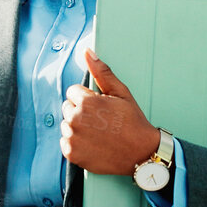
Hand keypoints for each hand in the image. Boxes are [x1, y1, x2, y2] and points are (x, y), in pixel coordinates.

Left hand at [60, 49, 159, 175]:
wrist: (141, 153)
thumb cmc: (133, 121)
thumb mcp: (121, 93)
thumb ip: (102, 71)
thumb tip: (87, 52)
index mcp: (86, 102)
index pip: (73, 92)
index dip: (87, 98)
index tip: (100, 107)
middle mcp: (76, 120)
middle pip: (67, 107)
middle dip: (80, 111)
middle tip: (100, 121)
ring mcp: (73, 138)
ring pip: (66, 125)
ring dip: (77, 127)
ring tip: (98, 133)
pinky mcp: (72, 154)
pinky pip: (65, 142)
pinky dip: (76, 143)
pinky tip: (92, 144)